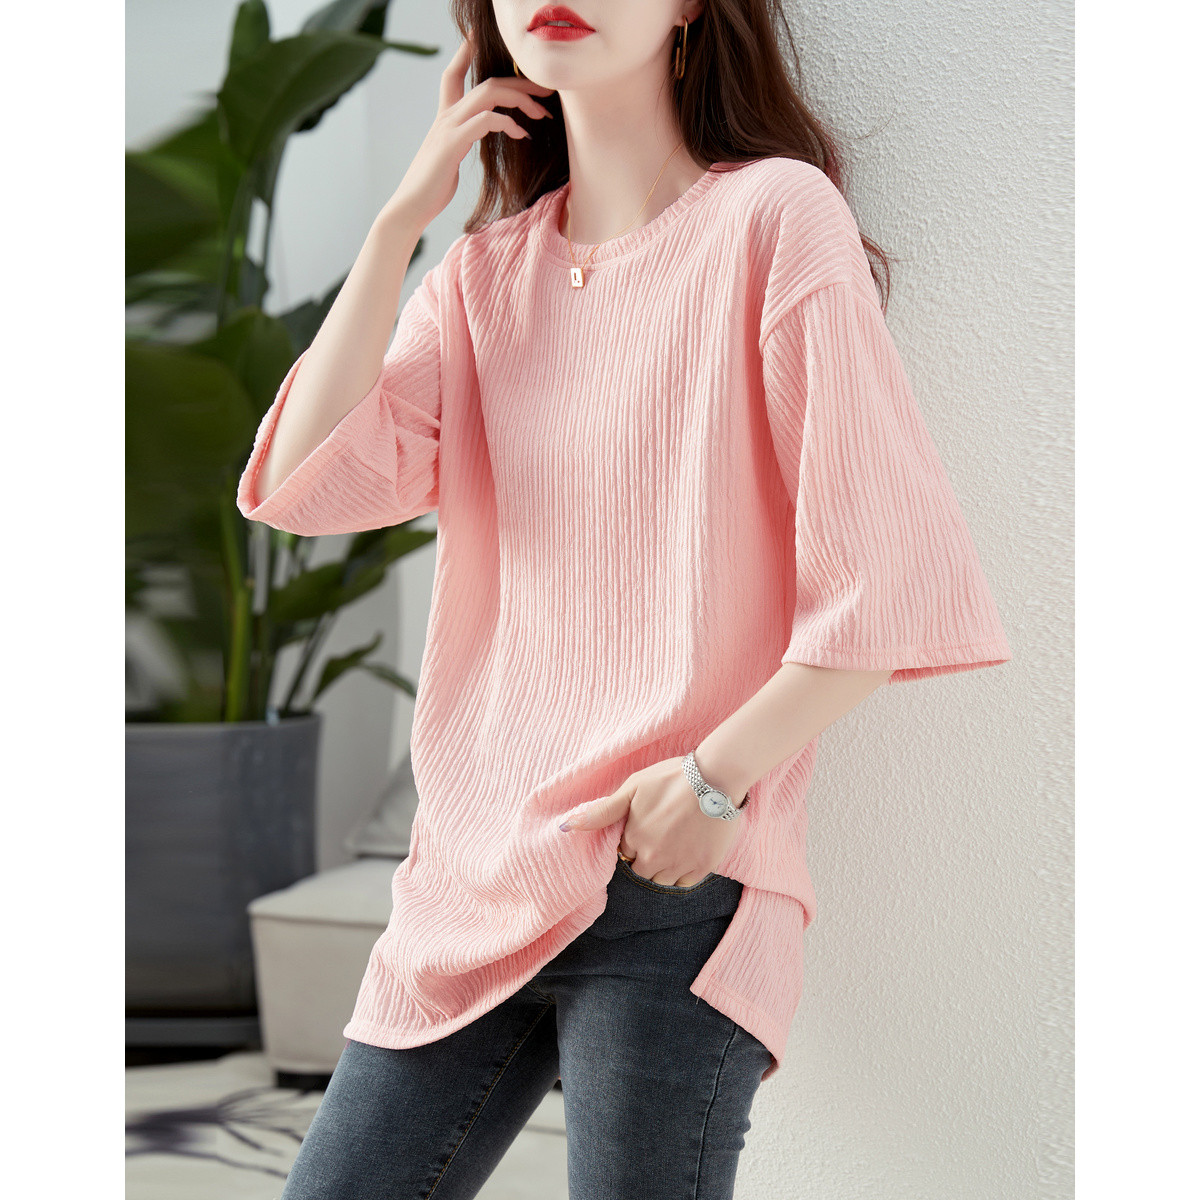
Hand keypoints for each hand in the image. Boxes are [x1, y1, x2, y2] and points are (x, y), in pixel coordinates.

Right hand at [382, 28, 556, 228]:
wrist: (411, 206)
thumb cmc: (432, 188)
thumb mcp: (449, 157)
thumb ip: (462, 140)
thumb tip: (478, 137)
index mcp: (445, 117)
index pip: (453, 74)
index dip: (466, 52)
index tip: (480, 39)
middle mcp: (446, 115)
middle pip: (487, 82)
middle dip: (520, 82)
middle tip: (546, 91)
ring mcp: (449, 126)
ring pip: (489, 94)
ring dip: (520, 99)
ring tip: (541, 113)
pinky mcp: (453, 142)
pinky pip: (486, 120)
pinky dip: (508, 123)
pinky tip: (522, 135)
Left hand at [560, 757, 743, 886]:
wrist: (715, 778)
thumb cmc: (671, 778)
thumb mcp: (632, 788)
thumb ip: (601, 812)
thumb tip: (565, 826)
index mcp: (634, 840)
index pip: (626, 853)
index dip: (635, 839)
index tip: (648, 825)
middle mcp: (654, 858)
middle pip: (643, 870)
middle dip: (648, 856)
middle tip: (664, 832)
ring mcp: (680, 865)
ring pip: (663, 880)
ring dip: (665, 866)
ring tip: (677, 840)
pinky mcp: (703, 867)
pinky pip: (686, 881)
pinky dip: (685, 870)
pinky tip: (689, 849)